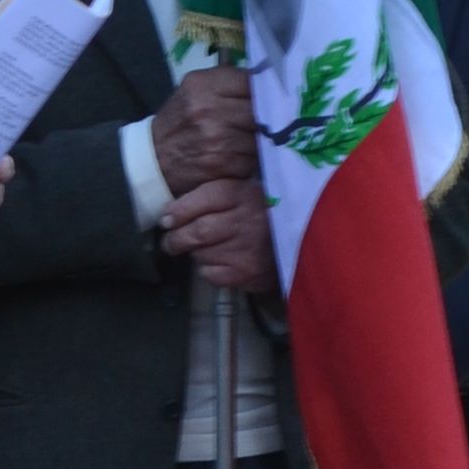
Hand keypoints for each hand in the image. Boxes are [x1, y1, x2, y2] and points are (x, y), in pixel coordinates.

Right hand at [152, 67, 259, 193]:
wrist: (154, 160)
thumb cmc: (180, 122)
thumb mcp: (195, 92)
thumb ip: (227, 85)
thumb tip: (267, 82)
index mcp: (203, 85)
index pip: (251, 81)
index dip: (265, 89)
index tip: (269, 96)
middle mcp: (210, 109)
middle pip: (260, 110)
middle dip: (266, 117)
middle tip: (265, 121)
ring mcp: (218, 138)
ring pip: (261, 137)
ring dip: (260, 141)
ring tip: (248, 140)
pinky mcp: (224, 164)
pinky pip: (254, 159)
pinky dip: (251, 160)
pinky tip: (239, 157)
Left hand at [160, 174, 274, 293]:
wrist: (301, 243)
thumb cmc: (262, 215)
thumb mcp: (242, 193)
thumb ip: (209, 197)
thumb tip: (168, 215)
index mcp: (246, 194)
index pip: (205, 198)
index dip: (179, 211)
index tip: (166, 220)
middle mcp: (248, 221)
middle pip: (198, 231)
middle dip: (176, 239)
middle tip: (171, 243)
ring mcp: (249, 250)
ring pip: (202, 254)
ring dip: (197, 253)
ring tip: (206, 249)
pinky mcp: (249, 274)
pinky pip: (211, 274)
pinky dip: (207, 269)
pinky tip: (220, 262)